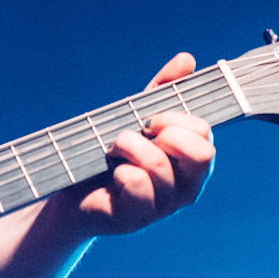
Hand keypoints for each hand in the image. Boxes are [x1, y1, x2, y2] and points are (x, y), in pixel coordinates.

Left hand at [71, 53, 214, 234]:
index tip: (150, 119)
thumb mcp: (137, 116)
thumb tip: (187, 59)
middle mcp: (185, 188)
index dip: (177, 118)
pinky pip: (136, 183)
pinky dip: (119, 170)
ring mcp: (163, 207)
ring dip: (128, 145)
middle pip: (201, 152)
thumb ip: (164, 89)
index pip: (205, 134)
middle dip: (164, 131)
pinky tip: (112, 173)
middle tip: (138, 133)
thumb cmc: (113, 154)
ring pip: (159, 163)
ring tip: (113, 149)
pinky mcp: (136, 218)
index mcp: (192, 164)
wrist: (73, 192)